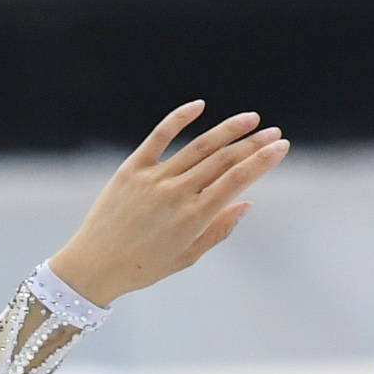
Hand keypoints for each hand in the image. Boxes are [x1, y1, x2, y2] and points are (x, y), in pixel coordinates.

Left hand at [45, 102, 290, 308]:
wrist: (92, 267)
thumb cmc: (142, 268)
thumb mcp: (185, 257)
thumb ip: (218, 230)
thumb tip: (247, 203)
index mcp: (193, 218)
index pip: (237, 181)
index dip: (262, 161)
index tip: (281, 147)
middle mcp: (177, 194)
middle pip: (223, 160)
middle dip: (252, 144)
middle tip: (273, 132)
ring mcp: (154, 179)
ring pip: (198, 146)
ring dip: (228, 130)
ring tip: (250, 119)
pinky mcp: (131, 169)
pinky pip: (159, 137)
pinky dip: (179, 118)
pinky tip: (200, 106)